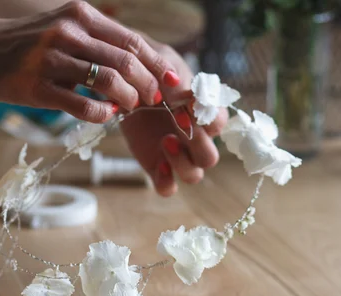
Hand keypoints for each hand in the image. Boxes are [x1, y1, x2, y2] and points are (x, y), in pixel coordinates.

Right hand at [0, 1, 180, 122]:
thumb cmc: (24, 44)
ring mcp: (52, 60)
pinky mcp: (38, 87)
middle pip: (126, 61)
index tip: (170, 81)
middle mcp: (69, 33)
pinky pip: (82, 105)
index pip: (132, 40)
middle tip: (152, 99)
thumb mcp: (61, 28)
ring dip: (128, 100)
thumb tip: (135, 63)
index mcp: (80, 16)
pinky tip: (105, 116)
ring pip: (109, 82)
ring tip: (129, 108)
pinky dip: (102, 114)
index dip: (157, 64)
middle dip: (148, 84)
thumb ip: (95, 40)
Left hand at [119, 38, 227, 196]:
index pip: (219, 123)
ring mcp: (176, 156)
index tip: (191, 102)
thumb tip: (183, 89)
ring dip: (183, 163)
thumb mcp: (162, 64)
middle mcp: (194, 139)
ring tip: (166, 140)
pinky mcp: (155, 166)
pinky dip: (166, 182)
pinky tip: (159, 164)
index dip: (210, 116)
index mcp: (202, 115)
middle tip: (179, 121)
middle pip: (210, 156)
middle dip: (198, 142)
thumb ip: (175, 76)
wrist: (121, 83)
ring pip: (194, 175)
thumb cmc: (148, 71)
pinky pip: (167, 187)